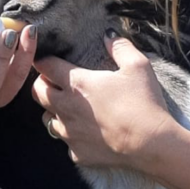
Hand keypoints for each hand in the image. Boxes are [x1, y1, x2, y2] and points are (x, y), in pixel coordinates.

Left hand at [32, 33, 173, 168]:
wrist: (151, 144)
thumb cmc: (143, 103)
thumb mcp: (137, 67)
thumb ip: (120, 47)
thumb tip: (108, 35)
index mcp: (77, 83)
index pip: (45, 66)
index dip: (44, 61)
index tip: (49, 60)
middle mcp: (66, 107)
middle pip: (38, 92)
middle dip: (42, 84)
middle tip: (54, 82)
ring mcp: (69, 133)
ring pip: (47, 119)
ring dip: (54, 111)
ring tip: (69, 108)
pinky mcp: (77, 153)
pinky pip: (67, 143)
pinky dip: (72, 136)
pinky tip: (86, 133)